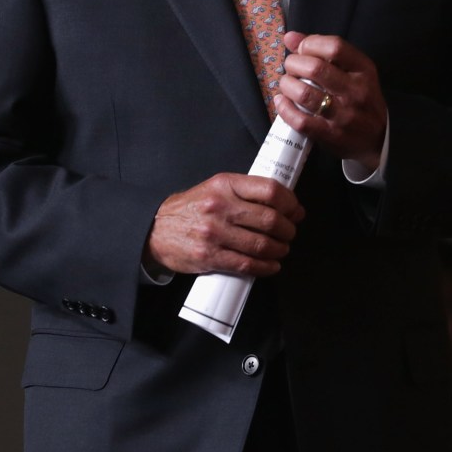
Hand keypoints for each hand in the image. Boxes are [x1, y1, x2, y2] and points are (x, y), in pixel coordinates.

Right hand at [144, 173, 304, 275]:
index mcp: (225, 185)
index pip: (270, 190)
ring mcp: (215, 233)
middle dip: (288, 229)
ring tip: (282, 249)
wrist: (156, 230)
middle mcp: (220, 207)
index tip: (296, 211)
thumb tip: (284, 201)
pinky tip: (271, 265)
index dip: (290, 202)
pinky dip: (265, 267)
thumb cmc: (192, 207)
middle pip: (270, 219)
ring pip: (262, 244)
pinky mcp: (210, 257)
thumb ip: (245, 191)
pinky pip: (247, 264)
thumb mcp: (216, 187)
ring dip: (279, 249)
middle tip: (291, 233)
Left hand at [276, 31, 387, 172]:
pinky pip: (301, 120)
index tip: (302, 48)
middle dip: (293, 64)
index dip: (310, 43)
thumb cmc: (361, 97)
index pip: (335, 47)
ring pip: (305, 94)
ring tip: (287, 84)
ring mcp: (344, 115)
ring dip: (287, 85)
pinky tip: (282, 102)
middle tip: (291, 67)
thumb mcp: (354, 71)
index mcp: (364, 70)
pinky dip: (285, 108)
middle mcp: (356, 91)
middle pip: (315, 69)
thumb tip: (290, 37)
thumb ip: (325, 51)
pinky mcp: (331, 135)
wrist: (378, 137)